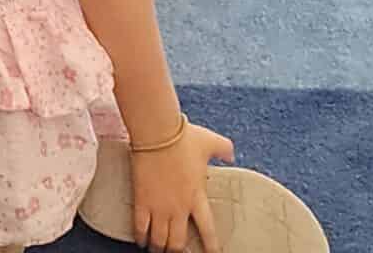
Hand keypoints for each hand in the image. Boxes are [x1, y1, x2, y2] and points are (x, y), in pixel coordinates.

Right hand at [129, 121, 234, 252]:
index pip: (207, 231)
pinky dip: (140, 237)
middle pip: (177, 243)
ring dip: (159, 248)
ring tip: (157, 250)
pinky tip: (140, 240)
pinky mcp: (141, 200)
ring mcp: (159, 206)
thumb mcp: (210, 142)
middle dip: (176, 252)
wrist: (157, 131)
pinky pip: (140, 227)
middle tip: (176, 252)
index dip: (211, 248)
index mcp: (197, 197)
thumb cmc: (183, 136)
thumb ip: (224, 149)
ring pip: (159, 240)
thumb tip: (232, 153)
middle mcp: (179, 208)